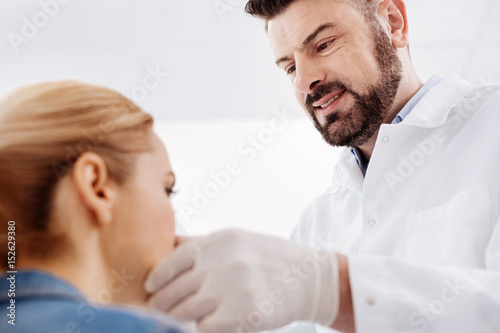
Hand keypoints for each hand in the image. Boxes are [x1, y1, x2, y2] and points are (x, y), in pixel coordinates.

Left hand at [144, 229, 339, 332]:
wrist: (308, 278)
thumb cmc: (267, 258)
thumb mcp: (236, 240)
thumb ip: (202, 244)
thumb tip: (166, 249)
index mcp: (220, 241)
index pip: (175, 259)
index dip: (157, 277)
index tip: (150, 287)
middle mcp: (226, 262)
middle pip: (177, 288)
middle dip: (161, 303)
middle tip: (153, 310)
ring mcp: (236, 288)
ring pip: (187, 311)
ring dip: (175, 319)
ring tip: (170, 321)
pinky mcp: (246, 313)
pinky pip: (207, 327)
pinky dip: (199, 329)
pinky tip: (199, 327)